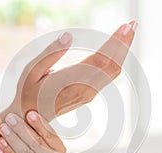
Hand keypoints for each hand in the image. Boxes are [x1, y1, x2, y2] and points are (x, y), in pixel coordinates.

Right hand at [0, 21, 136, 139]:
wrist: (31, 119)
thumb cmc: (28, 92)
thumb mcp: (32, 71)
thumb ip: (51, 53)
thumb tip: (69, 36)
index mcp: (70, 81)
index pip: (100, 59)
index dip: (115, 43)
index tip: (126, 27)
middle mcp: (85, 89)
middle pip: (113, 65)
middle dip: (125, 43)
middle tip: (134, 24)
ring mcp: (89, 94)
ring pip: (113, 72)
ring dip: (123, 52)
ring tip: (128, 33)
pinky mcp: (89, 95)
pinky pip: (107, 77)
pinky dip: (116, 61)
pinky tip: (118, 49)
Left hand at [0, 112, 65, 152]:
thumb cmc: (34, 140)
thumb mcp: (41, 134)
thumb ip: (39, 124)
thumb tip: (33, 99)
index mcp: (60, 149)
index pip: (50, 136)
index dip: (40, 125)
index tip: (29, 113)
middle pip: (36, 144)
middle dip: (22, 130)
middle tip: (11, 118)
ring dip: (13, 139)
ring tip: (4, 127)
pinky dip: (8, 150)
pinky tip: (2, 140)